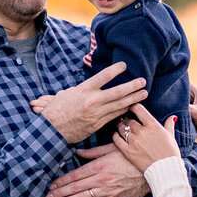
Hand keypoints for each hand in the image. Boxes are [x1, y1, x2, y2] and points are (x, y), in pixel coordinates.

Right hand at [31, 62, 146, 142]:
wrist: (52, 131)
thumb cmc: (57, 109)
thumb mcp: (67, 94)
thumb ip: (81, 89)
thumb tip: (89, 86)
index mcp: (83, 90)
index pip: (103, 76)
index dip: (115, 70)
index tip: (125, 65)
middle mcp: (92, 101)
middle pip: (117, 92)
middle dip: (132, 86)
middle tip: (143, 81)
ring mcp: (96, 114)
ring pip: (119, 105)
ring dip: (133, 99)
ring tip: (144, 93)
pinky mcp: (97, 125)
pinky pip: (114, 116)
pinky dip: (124, 110)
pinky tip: (132, 106)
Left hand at [46, 147, 147, 196]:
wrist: (153, 171)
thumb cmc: (133, 157)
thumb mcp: (114, 148)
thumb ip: (94, 152)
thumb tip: (78, 153)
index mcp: (99, 165)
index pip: (76, 175)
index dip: (61, 180)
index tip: (51, 184)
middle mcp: (101, 179)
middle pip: (76, 187)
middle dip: (60, 192)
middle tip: (47, 196)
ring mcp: (107, 191)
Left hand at [113, 104, 180, 173]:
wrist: (165, 170)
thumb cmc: (170, 153)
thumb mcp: (171, 137)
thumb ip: (169, 125)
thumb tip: (173, 117)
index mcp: (153, 125)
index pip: (139, 109)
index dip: (134, 107)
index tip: (132, 108)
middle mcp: (142, 131)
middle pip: (129, 120)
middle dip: (127, 118)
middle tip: (124, 118)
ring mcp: (134, 141)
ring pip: (122, 129)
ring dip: (120, 126)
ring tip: (119, 125)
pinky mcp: (128, 151)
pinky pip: (117, 140)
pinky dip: (115, 136)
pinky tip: (115, 135)